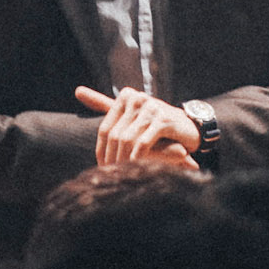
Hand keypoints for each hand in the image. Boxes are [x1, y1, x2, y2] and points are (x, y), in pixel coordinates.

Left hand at [76, 86, 201, 166]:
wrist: (191, 127)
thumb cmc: (157, 123)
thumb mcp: (131, 114)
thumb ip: (104, 103)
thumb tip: (77, 91)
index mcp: (126, 96)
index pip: (105, 128)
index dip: (102, 150)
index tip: (101, 168)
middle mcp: (137, 98)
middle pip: (115, 135)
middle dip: (111, 159)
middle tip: (109, 177)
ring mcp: (151, 108)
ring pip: (127, 140)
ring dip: (122, 161)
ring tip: (120, 176)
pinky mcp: (163, 120)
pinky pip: (143, 143)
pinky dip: (137, 158)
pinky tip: (135, 170)